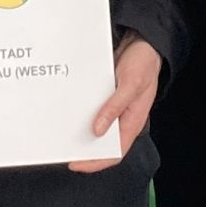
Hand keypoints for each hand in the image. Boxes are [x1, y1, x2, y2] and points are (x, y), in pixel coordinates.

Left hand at [72, 34, 161, 171]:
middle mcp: (122, 118)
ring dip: (80, 131)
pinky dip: (80, 112)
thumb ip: (115, 107)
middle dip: (84, 149)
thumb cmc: (144, 64)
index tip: (76, 163)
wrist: (144, 42)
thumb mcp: (131, 85)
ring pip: (95, 126)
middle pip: (102, 143)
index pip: (115, 152)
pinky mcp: (105, 97)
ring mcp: (113, 108)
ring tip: (61, 133)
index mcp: (132, 122)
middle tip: (62, 149)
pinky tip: (68, 110)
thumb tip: (98, 130)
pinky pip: (91, 109)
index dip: (95, 162)